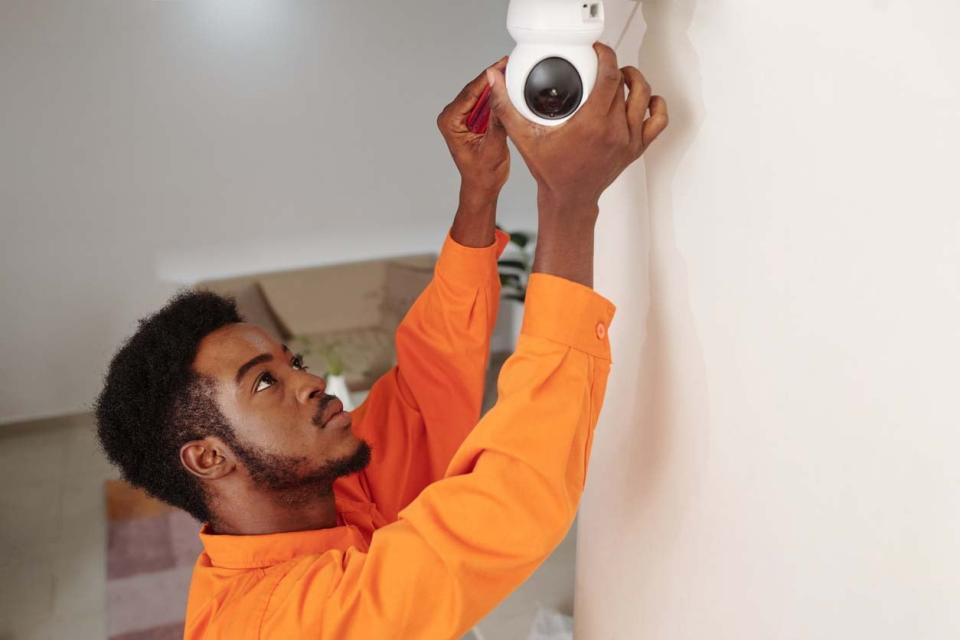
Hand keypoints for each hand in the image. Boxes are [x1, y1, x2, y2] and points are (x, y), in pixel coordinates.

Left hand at [437, 56, 510, 195]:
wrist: (483, 186)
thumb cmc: (483, 173)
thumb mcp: (494, 146)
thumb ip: (497, 120)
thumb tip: (501, 94)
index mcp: (449, 122)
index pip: (470, 93)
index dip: (488, 77)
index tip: (502, 64)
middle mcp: (451, 116)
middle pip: (475, 90)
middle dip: (493, 77)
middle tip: (510, 63)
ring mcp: (460, 117)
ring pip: (480, 94)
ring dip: (496, 85)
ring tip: (512, 71)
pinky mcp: (470, 119)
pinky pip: (484, 102)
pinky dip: (496, 95)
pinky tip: (508, 87)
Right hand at [485, 43, 667, 221]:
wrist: (569, 200)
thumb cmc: (551, 172)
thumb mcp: (524, 138)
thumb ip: (506, 107)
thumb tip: (495, 79)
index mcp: (592, 124)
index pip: (609, 76)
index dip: (605, 55)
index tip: (596, 50)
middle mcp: (615, 130)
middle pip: (623, 84)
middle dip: (612, 67)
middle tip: (597, 65)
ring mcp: (629, 140)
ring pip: (643, 95)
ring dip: (634, 79)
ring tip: (620, 75)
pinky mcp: (637, 148)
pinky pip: (658, 120)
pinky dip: (655, 105)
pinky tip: (643, 98)